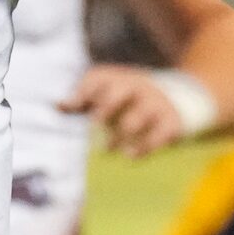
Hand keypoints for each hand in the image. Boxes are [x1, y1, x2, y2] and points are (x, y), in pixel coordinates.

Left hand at [64, 63, 185, 156]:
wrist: (175, 99)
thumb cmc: (127, 101)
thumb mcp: (106, 94)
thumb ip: (82, 100)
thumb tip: (57, 105)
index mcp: (118, 78)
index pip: (98, 78)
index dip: (83, 91)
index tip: (70, 106)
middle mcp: (137, 87)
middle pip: (119, 92)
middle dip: (104, 109)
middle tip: (92, 126)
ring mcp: (155, 103)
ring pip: (136, 118)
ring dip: (120, 135)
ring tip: (107, 149)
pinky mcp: (171, 122)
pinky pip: (159, 135)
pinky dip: (144, 146)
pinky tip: (130, 156)